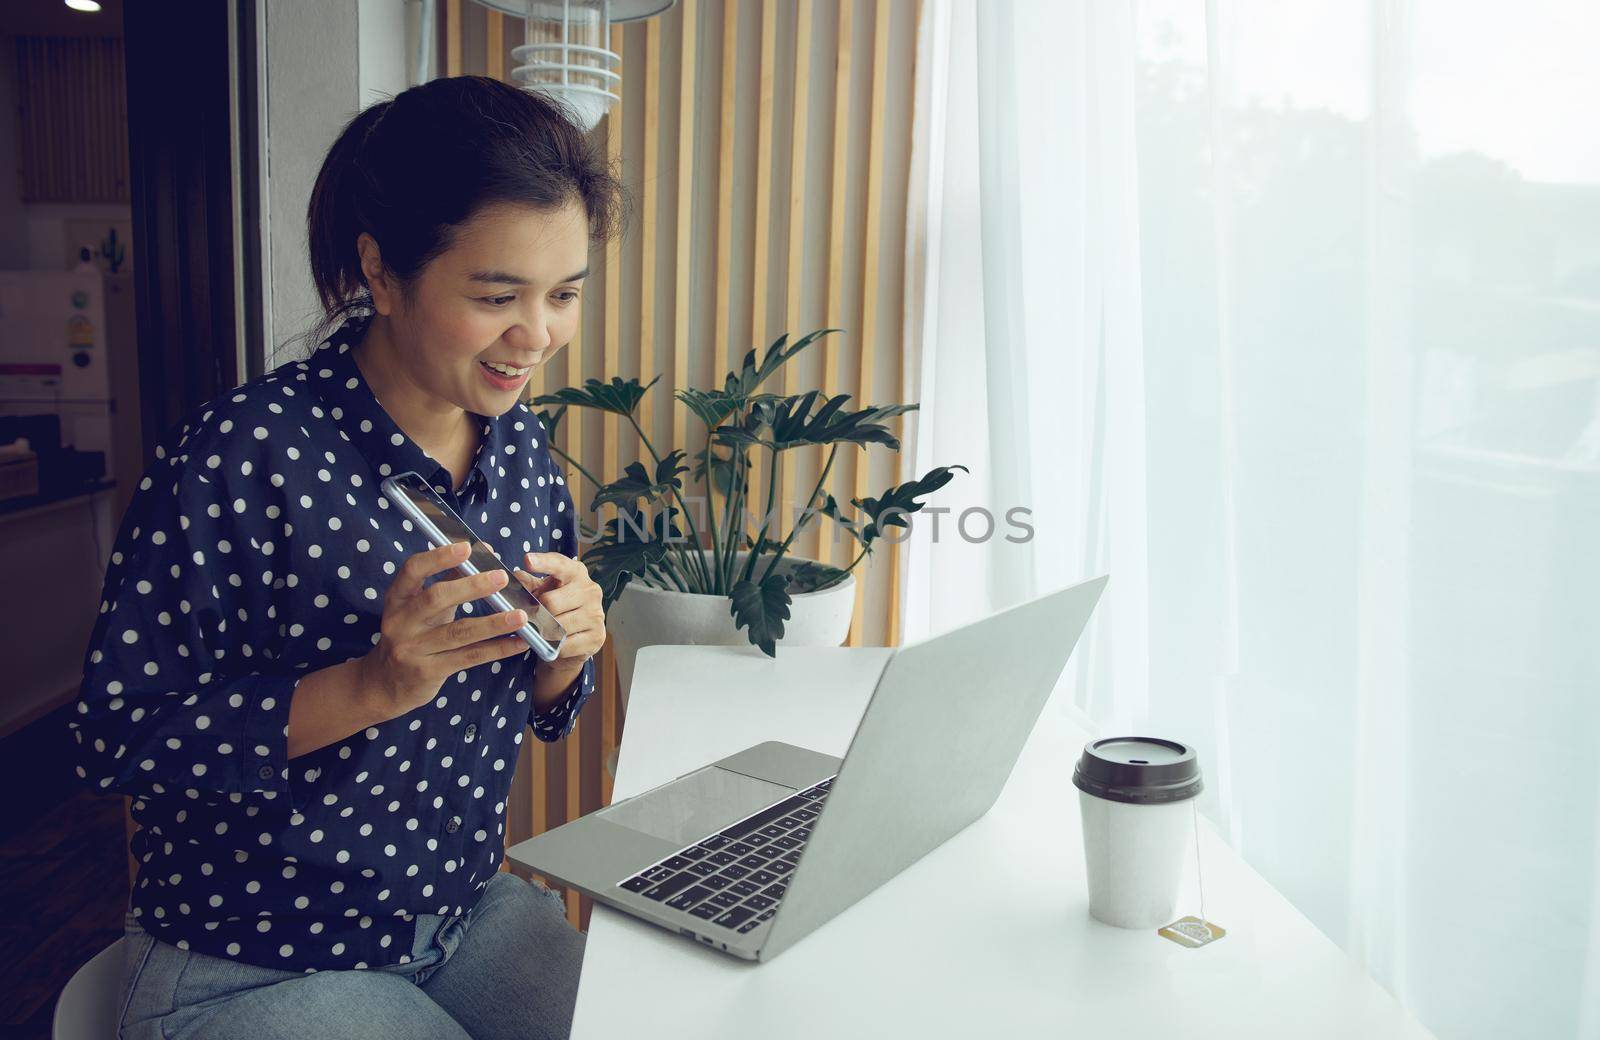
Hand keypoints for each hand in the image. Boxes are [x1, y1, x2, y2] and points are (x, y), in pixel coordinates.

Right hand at [360, 541, 532, 716]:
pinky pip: (468, 657)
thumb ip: (448, 580)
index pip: (413, 570)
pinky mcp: (427, 672)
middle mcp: (400, 622)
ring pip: (458, 632)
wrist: (385, 684)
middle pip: (436, 598)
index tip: (466, 547)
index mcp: (397, 598)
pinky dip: (497, 649)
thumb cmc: (412, 635)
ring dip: (493, 623)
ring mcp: (412, 649)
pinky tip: (519, 642)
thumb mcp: (420, 607)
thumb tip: (484, 552)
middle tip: (502, 577)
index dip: (439, 557)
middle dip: (471, 586)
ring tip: (521, 615)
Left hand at [512, 550, 605, 671]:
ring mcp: (596, 614)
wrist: (574, 638)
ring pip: (558, 626)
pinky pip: (566, 645)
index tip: (528, 560)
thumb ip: (527, 583)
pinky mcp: (597, 636)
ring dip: (545, 632)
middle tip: (535, 617)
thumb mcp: (540, 591)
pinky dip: (556, 647)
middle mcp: (590, 590)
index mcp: (576, 573)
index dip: (542, 563)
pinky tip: (556, 643)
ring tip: (545, 630)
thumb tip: (516, 579)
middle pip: (551, 602)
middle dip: (538, 613)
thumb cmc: (555, 608)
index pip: (558, 564)